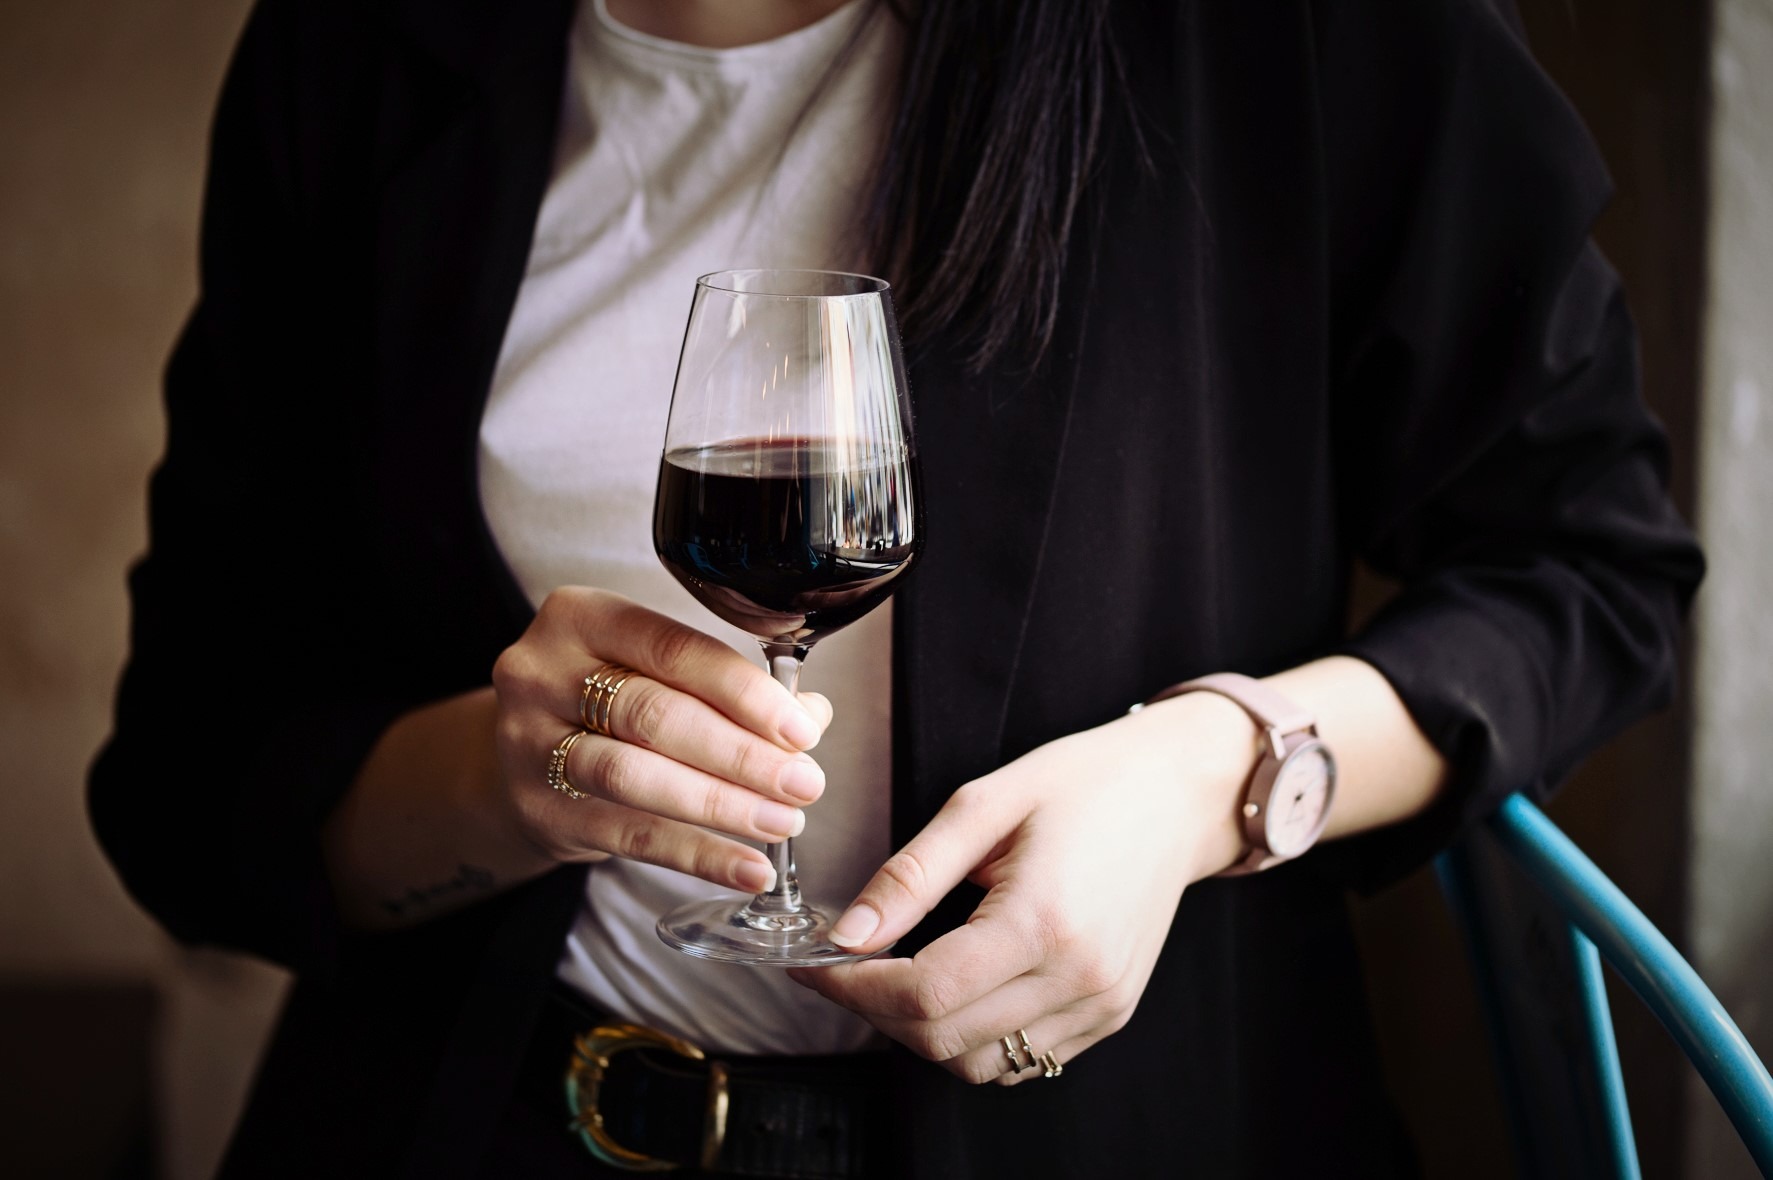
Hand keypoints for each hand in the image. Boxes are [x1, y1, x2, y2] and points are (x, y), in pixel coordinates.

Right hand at [490, 587, 831, 892]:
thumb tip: (809, 716)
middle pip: (655, 715)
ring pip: (635, 776)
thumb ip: (732, 688)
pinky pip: (628, 836)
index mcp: (582, 617)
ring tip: (782, 823)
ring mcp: (530, 742)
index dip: (744, 692)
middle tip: (804, 784)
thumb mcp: (659, 672)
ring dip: (721, 805)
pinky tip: (747, 867)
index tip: (800, 730)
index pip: (674, 649)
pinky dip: (697, 855)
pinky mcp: (537, 808)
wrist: (526, 754)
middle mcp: (544, 672)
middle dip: (741, 755)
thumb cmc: (611, 701)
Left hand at [787, 693, 1253, 1083]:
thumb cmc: (1084, 783)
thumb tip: (845, 936)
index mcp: (1043, 921)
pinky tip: (959, 984)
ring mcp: (1100, 1003)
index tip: (816, 965)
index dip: (855, 989)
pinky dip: (974, 1035)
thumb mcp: (982, 805)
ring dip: (923, 1032)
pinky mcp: (1110, 1012)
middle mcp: (1078, 977)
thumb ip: (909, 877)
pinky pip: (1023, 1057)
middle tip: (847, 967)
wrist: (1177, 792)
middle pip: (944, 1041)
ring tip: (900, 975)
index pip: (924, 996)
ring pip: (980, 1064)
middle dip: (877, 1012)